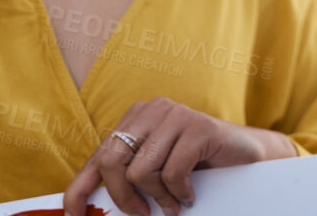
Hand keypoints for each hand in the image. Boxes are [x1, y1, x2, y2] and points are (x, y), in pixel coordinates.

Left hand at [63, 97, 295, 215]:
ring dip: (158, 197)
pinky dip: (179, 192)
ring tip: (173, 203)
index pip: (97, 156)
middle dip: (122, 197)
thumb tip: (87, 206)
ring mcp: (177, 115)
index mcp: (136, 118)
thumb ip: (127, 178)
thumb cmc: (196, 165)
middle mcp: (153, 110)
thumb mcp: (155, 170)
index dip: (79, 188)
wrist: (244, 154)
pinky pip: (172, 171)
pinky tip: (189, 194)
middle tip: (142, 213)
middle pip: (113, 161)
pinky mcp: (200, 126)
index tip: (73, 215)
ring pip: (142, 170)